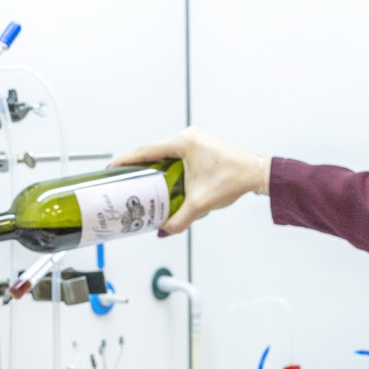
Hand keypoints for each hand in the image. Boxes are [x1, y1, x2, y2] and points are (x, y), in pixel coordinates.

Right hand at [111, 128, 267, 234]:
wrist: (257, 174)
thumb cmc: (233, 180)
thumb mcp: (201, 203)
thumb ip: (179, 219)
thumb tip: (162, 231)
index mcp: (183, 142)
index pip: (146, 151)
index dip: (126, 161)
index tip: (111, 168)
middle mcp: (187, 137)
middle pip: (154, 152)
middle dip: (138, 167)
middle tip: (123, 180)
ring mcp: (195, 140)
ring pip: (166, 155)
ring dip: (154, 168)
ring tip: (139, 182)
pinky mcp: (201, 146)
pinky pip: (177, 156)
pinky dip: (168, 168)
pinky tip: (162, 181)